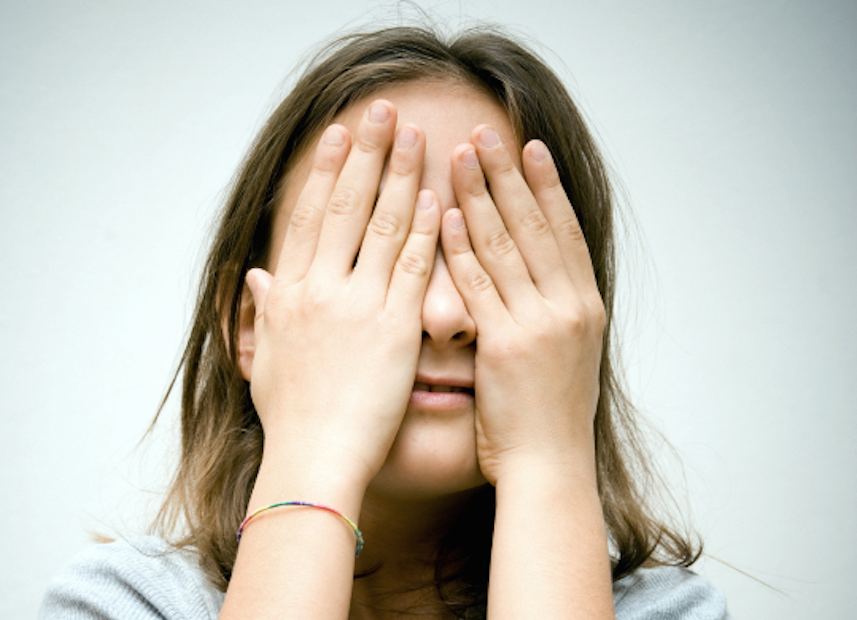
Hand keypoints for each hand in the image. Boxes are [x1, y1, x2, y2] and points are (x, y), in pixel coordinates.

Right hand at [242, 101, 440, 487]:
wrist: (313, 459)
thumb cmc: (290, 417)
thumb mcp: (266, 357)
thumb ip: (263, 311)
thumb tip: (257, 276)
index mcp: (288, 293)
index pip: (307, 216)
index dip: (326, 170)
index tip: (341, 135)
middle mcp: (319, 289)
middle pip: (345, 205)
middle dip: (367, 153)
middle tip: (383, 111)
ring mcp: (358, 305)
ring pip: (383, 226)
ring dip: (402, 177)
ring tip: (418, 138)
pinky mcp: (394, 329)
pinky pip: (413, 269)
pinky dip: (428, 231)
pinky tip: (440, 198)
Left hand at [441, 126, 605, 485]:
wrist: (550, 466)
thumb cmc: (551, 417)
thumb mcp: (569, 355)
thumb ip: (555, 310)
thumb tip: (538, 276)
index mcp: (586, 306)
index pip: (565, 231)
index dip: (547, 185)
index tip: (529, 147)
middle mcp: (569, 307)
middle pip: (536, 225)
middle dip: (510, 175)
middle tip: (487, 133)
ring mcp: (541, 323)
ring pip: (508, 245)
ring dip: (482, 195)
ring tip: (461, 155)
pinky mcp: (507, 344)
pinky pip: (481, 284)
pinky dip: (465, 246)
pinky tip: (449, 212)